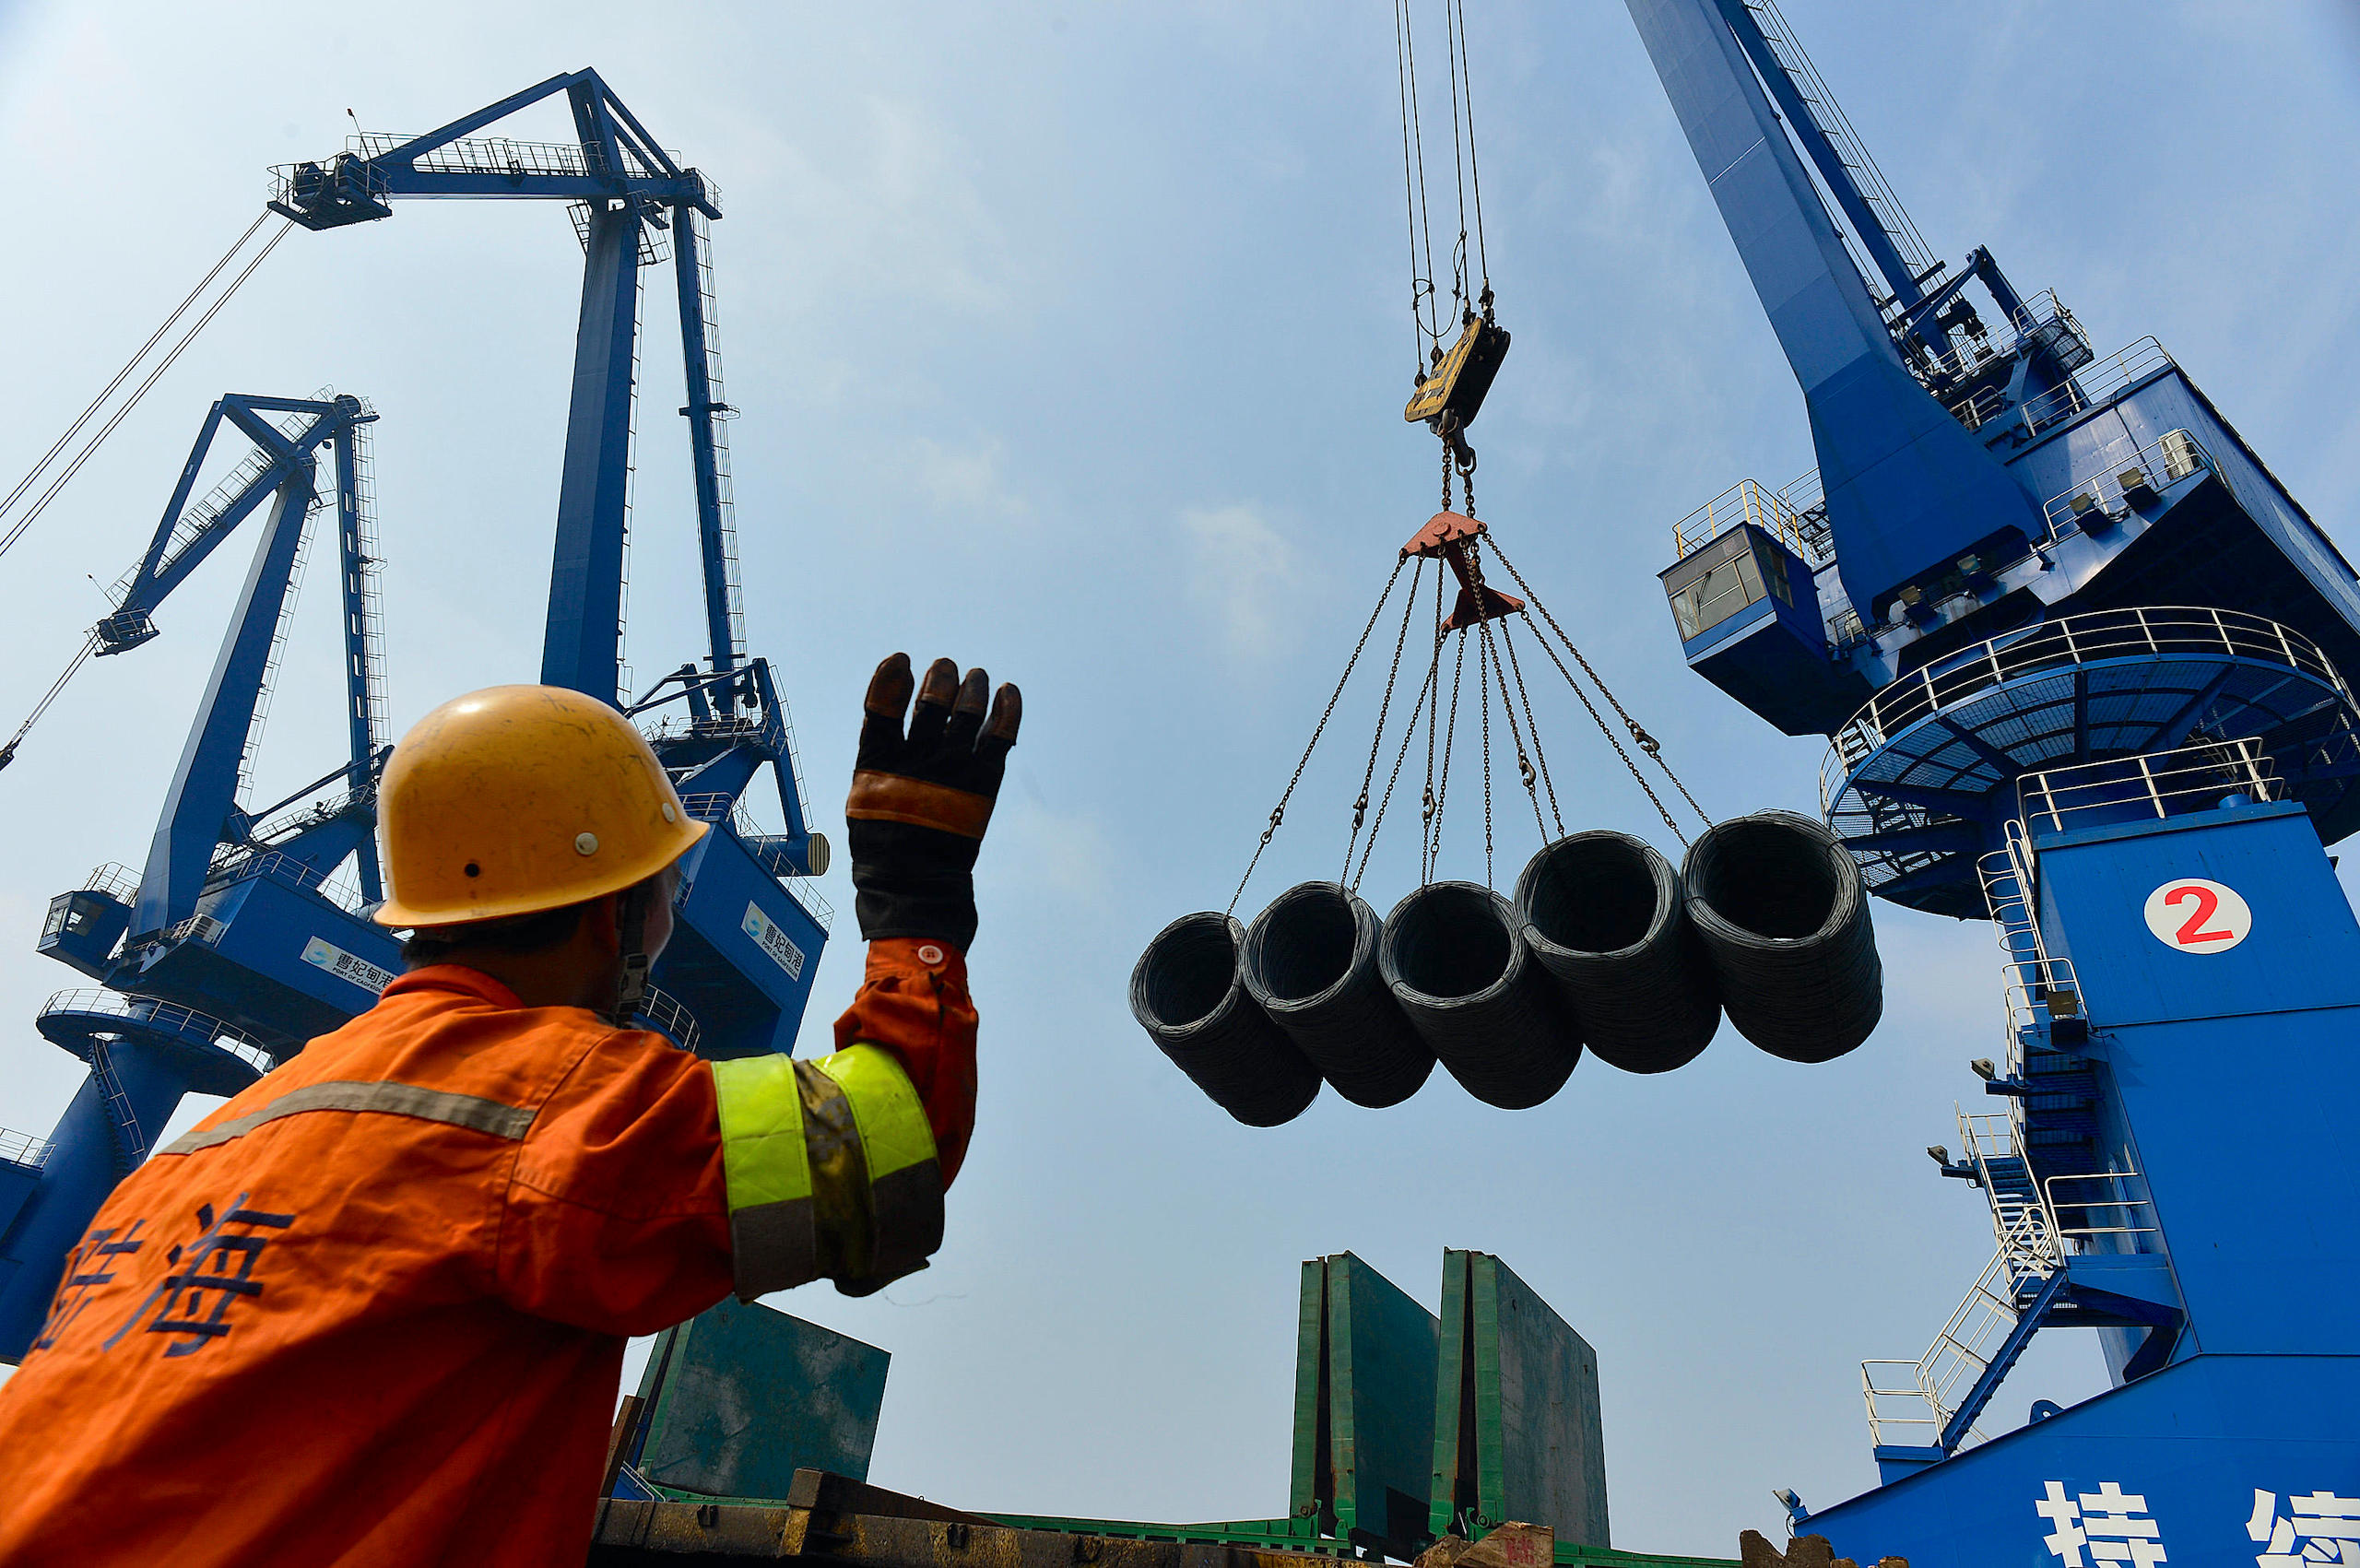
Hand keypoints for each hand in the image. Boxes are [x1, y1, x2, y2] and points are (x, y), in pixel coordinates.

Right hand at [845, 654, 1020, 948]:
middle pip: (932, 702)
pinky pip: (1000, 736)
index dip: (891, 678)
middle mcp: (919, 760)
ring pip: (968, 711)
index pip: (881, 706)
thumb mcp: (864, 795)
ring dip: (972, 687)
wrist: (916, 886)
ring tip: (975, 676)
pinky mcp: (985, 783)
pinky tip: (1009, 692)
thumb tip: (894, 694)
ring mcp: (954, 769)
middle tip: (945, 668)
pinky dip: (1008, 710)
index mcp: (879, 763)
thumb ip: (877, 748)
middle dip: (940, 678)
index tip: (901, 660)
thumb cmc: (884, 841)